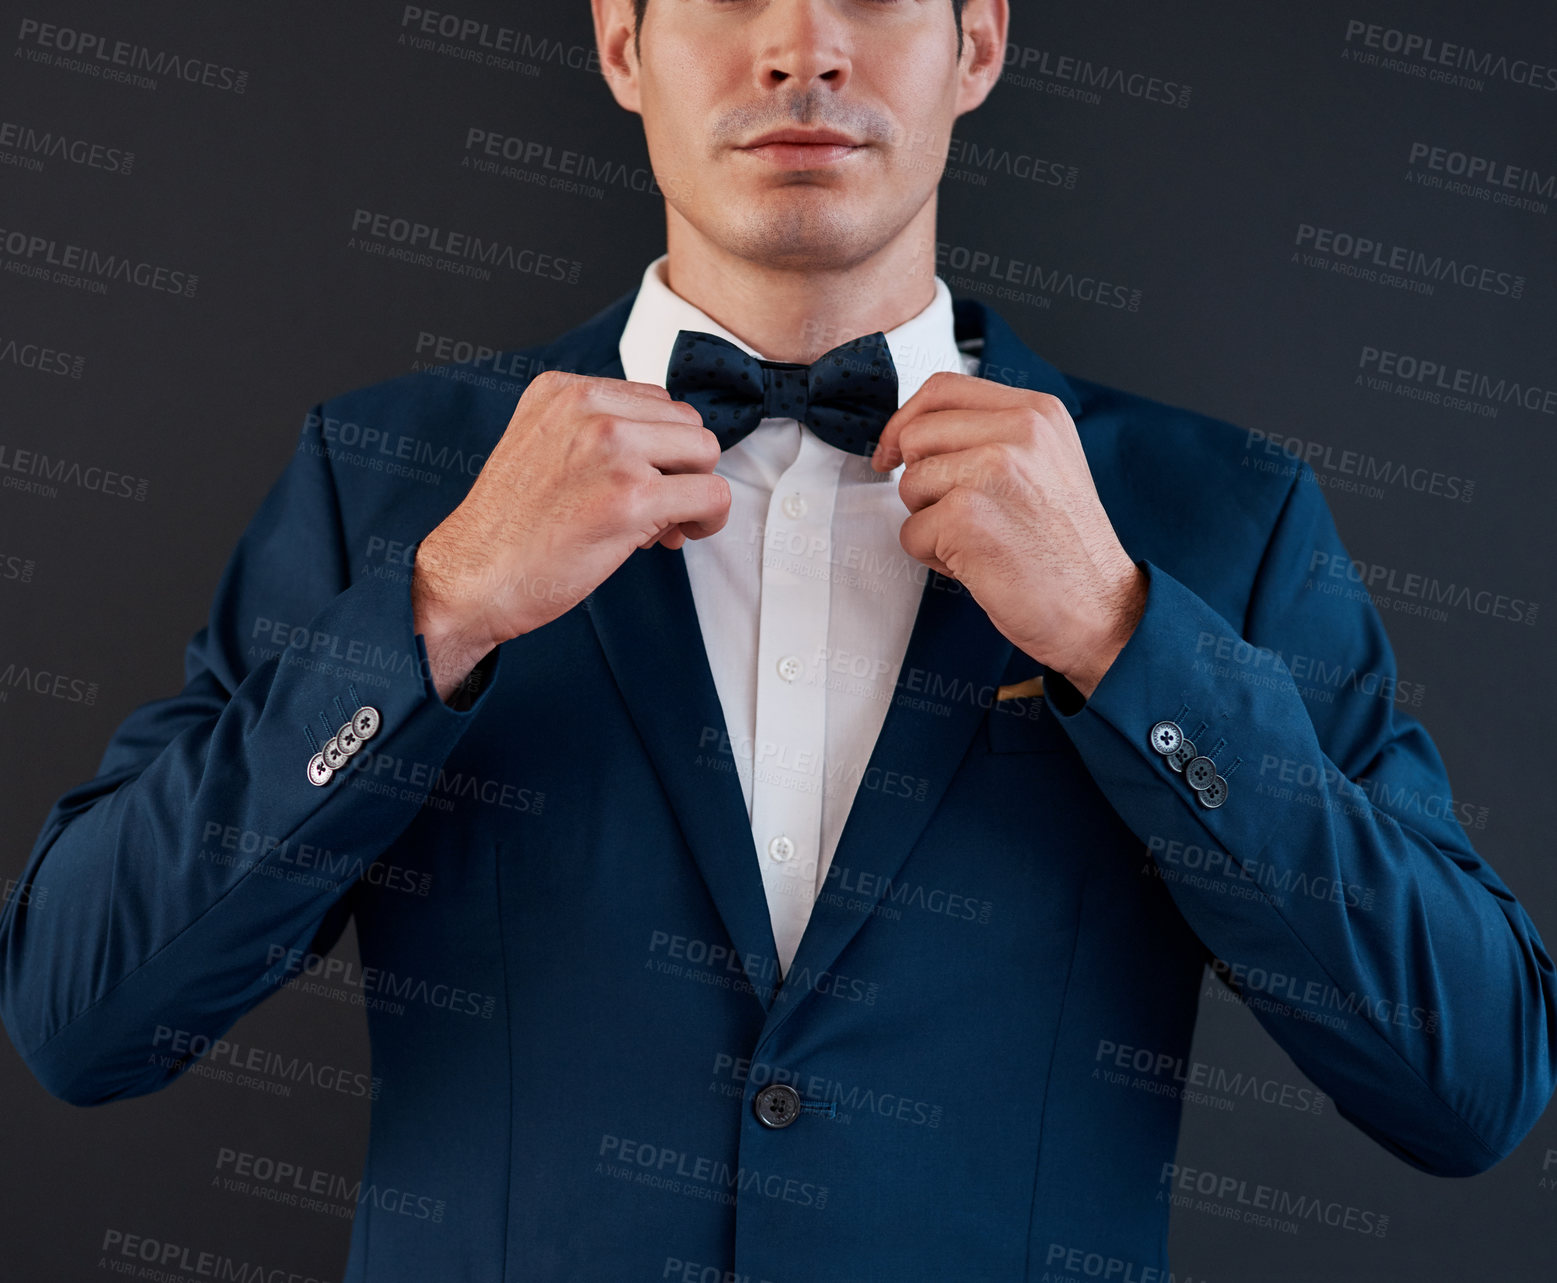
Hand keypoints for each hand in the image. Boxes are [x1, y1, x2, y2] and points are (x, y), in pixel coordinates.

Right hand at [412, 371, 729, 699]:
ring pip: (705, 451)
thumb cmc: (507, 530)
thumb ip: (594, 433)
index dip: (659, 448)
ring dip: (694, 491)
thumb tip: (666, 451)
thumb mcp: (540, 448)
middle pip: (686, 422)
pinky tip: (676, 537)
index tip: (642, 481)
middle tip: (654, 509)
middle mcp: (587, 408)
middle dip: (680, 468)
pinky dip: (708, 520)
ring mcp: (611, 448)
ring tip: (657, 524)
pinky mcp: (632, 496)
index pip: (654, 400)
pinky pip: (710, 495)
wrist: (472, 578)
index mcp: (563, 390)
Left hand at [871, 372, 1145, 699]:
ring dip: (929, 522)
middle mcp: (1018, 431)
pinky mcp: (965, 516)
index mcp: (1037, 412)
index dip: (906, 420)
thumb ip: (993, 436)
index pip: (944, 389)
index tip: (894, 450)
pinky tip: (977, 563)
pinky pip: (911, 532)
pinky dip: (933, 557)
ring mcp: (992, 470)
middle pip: (916, 435)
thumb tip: (917, 432)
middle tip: (962, 515)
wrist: (1099, 609)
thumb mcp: (1046, 465)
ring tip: (979, 541)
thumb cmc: (1066, 550)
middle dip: (922, 482)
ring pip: (909, 485)